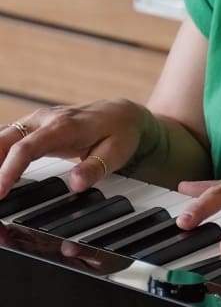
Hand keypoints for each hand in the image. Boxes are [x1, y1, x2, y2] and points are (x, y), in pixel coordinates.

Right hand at [0, 99, 146, 197]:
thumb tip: (75, 184)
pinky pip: (7, 137)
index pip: (25, 148)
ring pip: (2, 136)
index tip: (0, 192)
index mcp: (62, 126)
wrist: (122, 114)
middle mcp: (45, 119)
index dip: (9, 170)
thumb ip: (95, 168)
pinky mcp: (33, 126)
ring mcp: (37, 120)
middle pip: (5, 139)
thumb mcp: (116, 153)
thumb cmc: (119, 132)